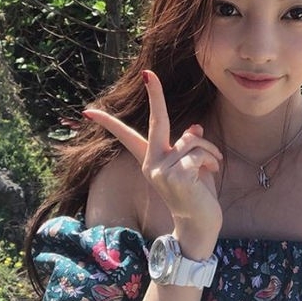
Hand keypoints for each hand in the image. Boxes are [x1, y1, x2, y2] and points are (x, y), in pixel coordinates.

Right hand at [83, 70, 222, 254]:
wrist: (200, 226)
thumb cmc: (198, 195)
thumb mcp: (194, 166)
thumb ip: (190, 146)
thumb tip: (194, 126)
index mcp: (151, 160)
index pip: (127, 137)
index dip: (109, 123)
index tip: (89, 111)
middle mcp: (151, 163)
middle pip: (156, 121)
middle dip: (155, 95)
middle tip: (149, 74)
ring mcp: (161, 169)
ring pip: (191, 139)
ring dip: (209, 149)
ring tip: (212, 165)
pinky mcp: (175, 174)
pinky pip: (198, 152)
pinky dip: (211, 159)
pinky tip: (212, 172)